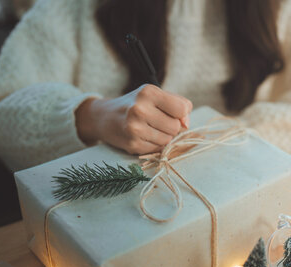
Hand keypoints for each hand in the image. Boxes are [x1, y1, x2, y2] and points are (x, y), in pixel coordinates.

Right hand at [75, 84, 192, 153]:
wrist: (104, 117)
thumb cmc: (136, 104)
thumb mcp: (156, 96)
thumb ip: (179, 104)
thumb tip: (186, 124)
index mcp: (148, 92)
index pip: (182, 109)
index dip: (181, 113)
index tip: (171, 112)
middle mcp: (139, 109)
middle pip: (175, 127)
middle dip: (171, 127)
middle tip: (156, 121)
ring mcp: (134, 128)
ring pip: (167, 140)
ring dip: (162, 137)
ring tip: (148, 128)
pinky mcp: (132, 145)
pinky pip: (157, 149)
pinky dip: (153, 145)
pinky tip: (142, 136)